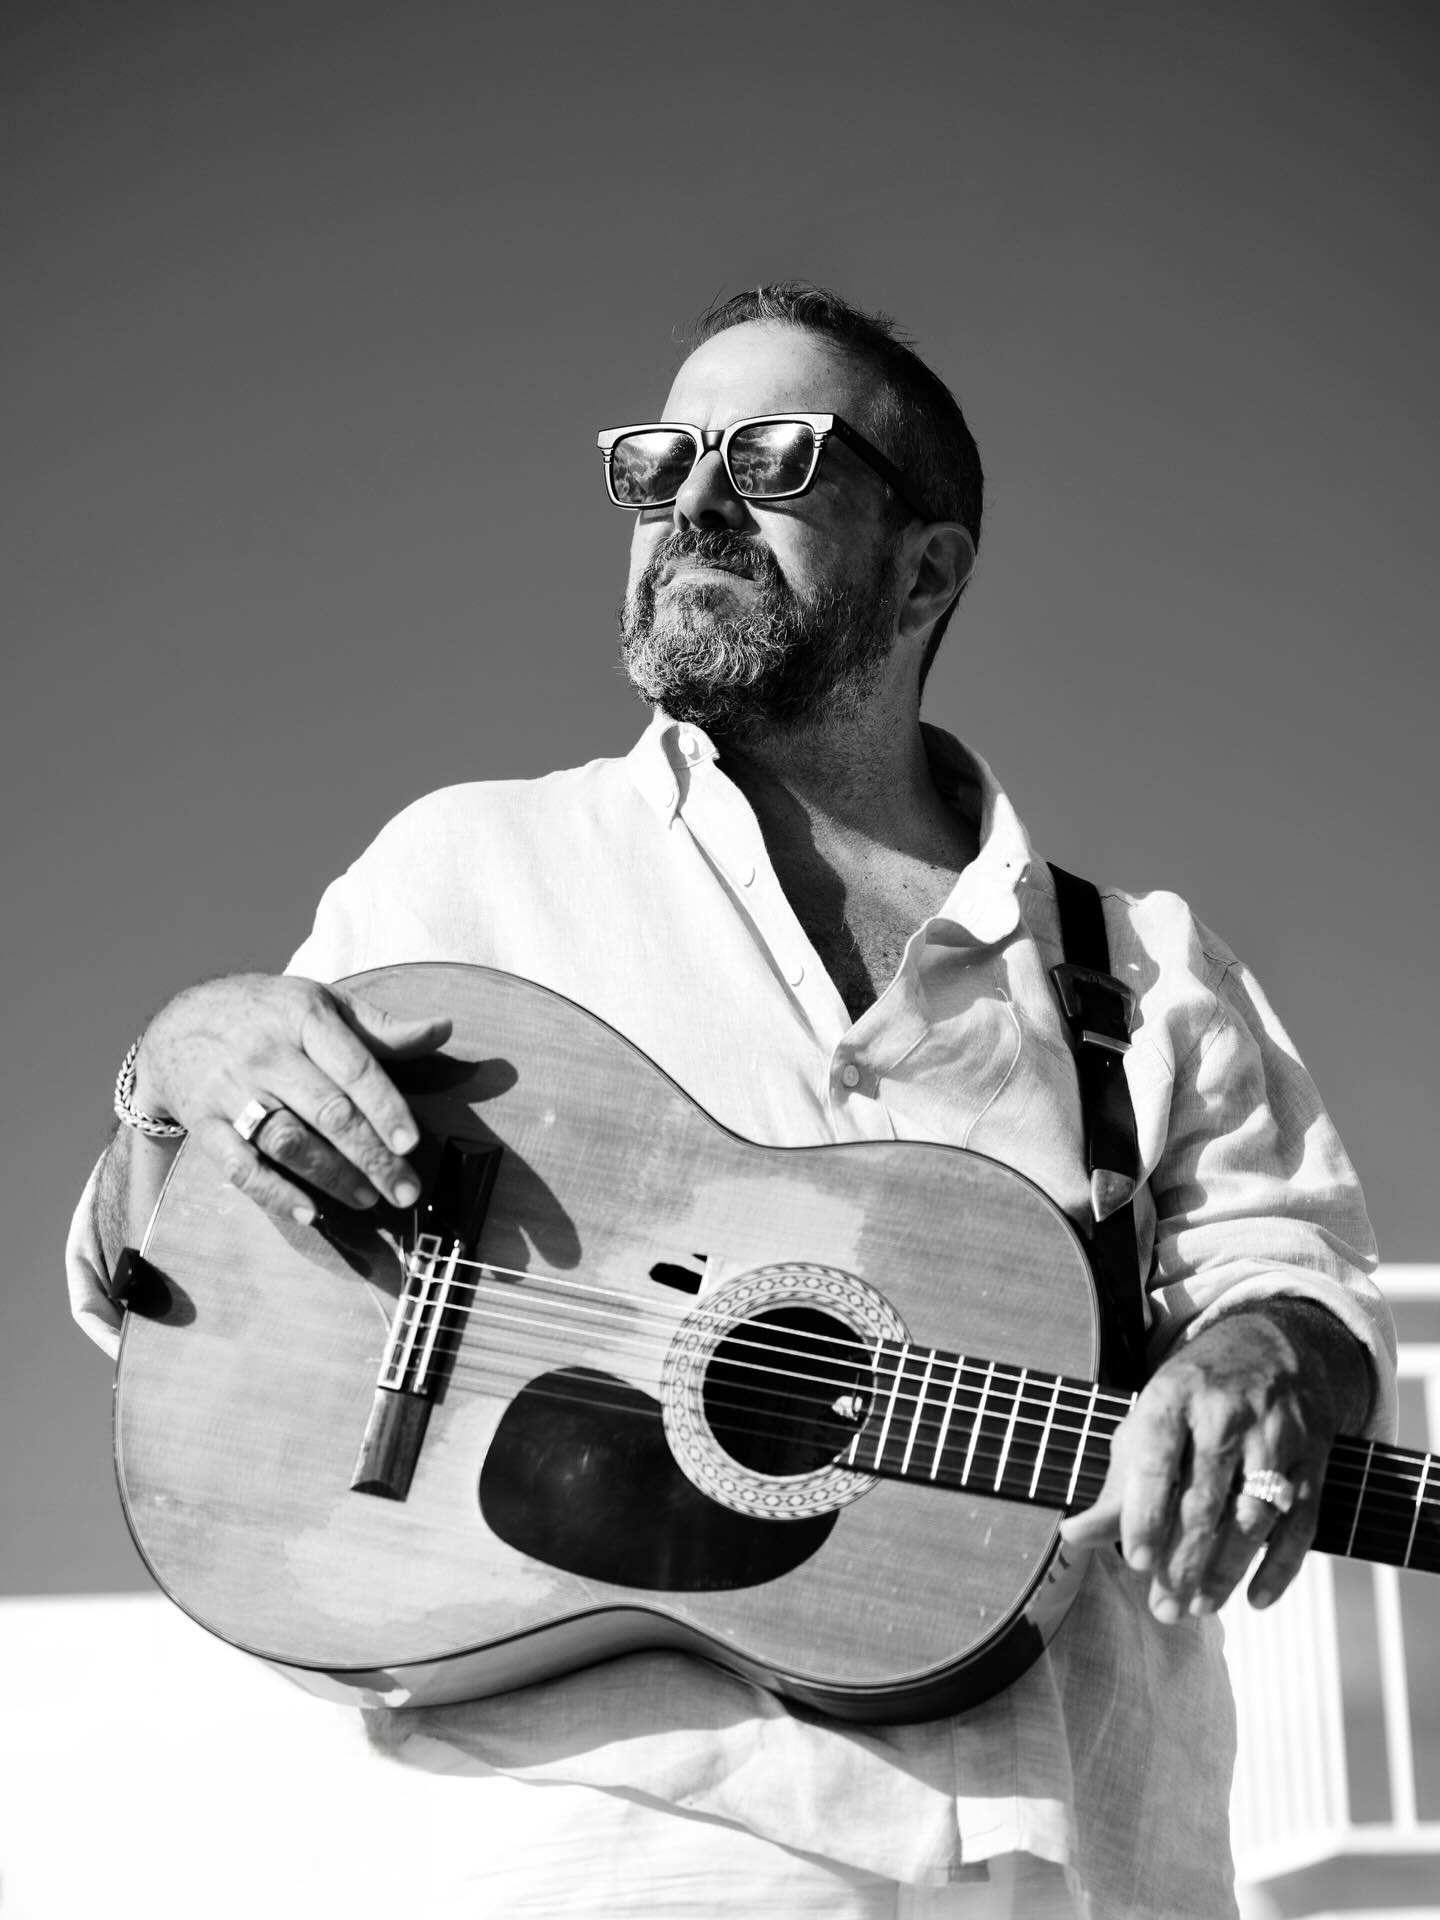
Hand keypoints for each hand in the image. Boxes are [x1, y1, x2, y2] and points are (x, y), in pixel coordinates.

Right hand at [133, 973, 451, 1223]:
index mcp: (303, 1018)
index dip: (384, 1107)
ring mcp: (231, 1090)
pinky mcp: (203, 1124)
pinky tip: (309, 1212)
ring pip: (286, 1141)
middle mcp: (266, 1053)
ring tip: (366, 1200)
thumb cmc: (268, 1014)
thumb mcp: (322, 1003)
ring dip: (331, 1177)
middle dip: (370, 1156)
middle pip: (326, 1111)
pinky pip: (238, 1166)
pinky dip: (273, 1194)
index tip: (411, 1143)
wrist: (177, 1022)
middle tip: (404, 1191)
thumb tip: (443, 1028)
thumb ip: (381, 1028)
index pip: (353, 1067)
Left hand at [1059, 1302, 1370, 1620]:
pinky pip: (1301, 1523)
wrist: (1272, 1344)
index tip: (1138, 1562)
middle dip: (1184, 1561)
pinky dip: (1280, 1566)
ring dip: (1226, 1569)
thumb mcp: (1148, 1421)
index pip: (1156, 1462)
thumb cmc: (1194, 1394)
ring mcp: (1274, 1436)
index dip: (1146, 1515)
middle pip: (1204, 1501)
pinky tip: (1256, 1599)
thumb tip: (1073, 1535)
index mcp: (1172, 1398)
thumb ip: (1116, 1484)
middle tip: (1165, 1609)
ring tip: (1200, 1606)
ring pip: (1252, 1517)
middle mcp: (1225, 1414)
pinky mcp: (1312, 1458)